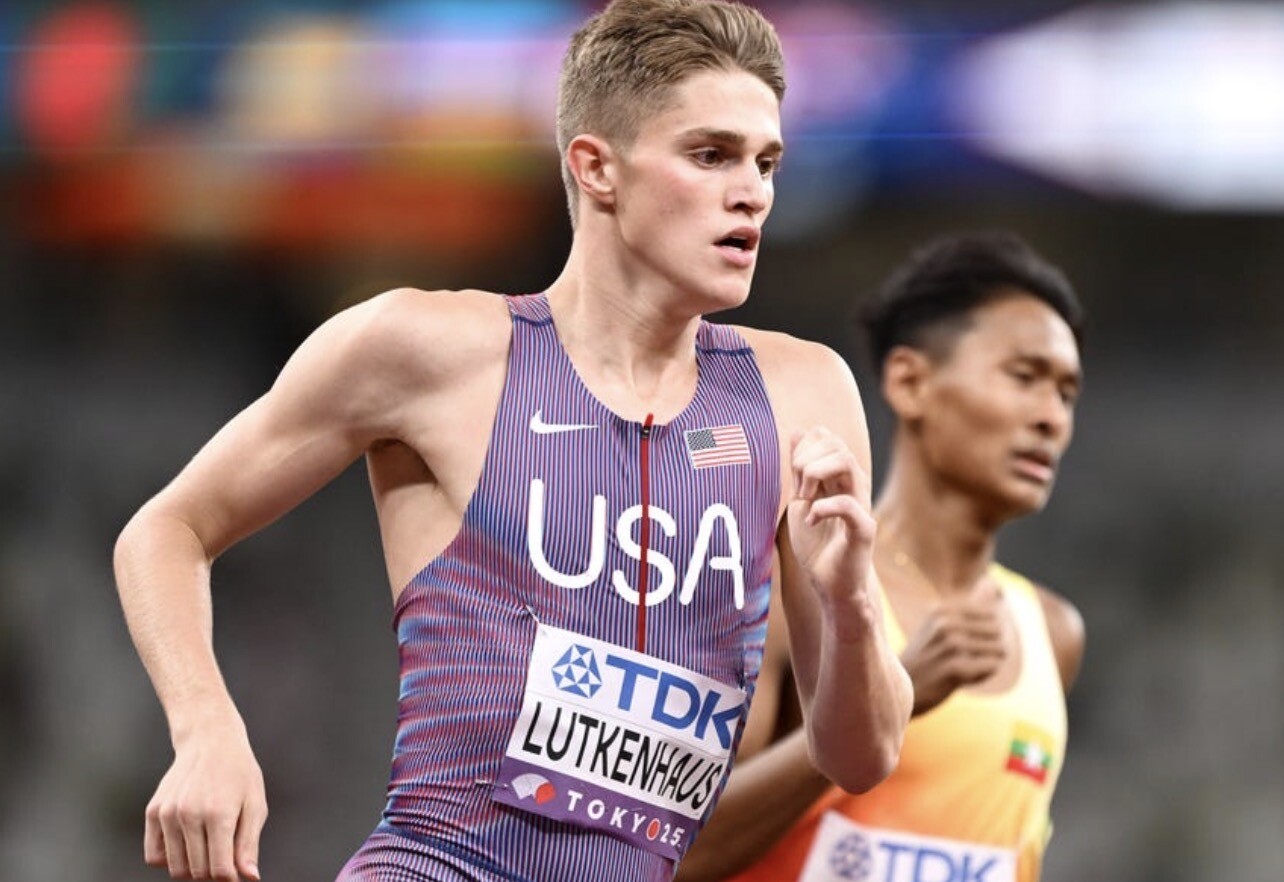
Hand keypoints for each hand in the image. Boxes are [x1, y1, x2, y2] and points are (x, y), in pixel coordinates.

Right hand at [145, 715, 266, 881]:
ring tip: (209, 846)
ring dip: (193, 868)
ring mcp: (167, 814)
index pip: (220, 870)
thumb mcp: (255, 805)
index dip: (230, 878)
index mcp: (218, 814)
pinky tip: (188, 842)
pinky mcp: (153, 812)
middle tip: (225, 855)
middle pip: (197, 873)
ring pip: (176, 869)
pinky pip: (154, 856)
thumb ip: (249, 844)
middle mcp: (189, 815)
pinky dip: (170, 859)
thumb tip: (249, 878)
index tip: (236, 872)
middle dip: (214, 872)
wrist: (210, 741)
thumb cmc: (239, 774)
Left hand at [786, 427, 876, 619]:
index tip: (793, 478)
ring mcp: (861, 504)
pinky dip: (823, 507)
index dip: (803, 448)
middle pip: (836, 444)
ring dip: (815, 474)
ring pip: (847, 462)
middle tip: (798, 490)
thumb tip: (798, 432)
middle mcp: (854, 485)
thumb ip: (799, 469)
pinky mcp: (863, 529)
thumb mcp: (800, 501)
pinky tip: (811, 520)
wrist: (831, 586)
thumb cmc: (817, 545)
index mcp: (839, 477)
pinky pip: (849, 504)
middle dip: (807, 460)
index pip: (826, 436)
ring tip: (805, 499)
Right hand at [900, 587, 1007, 714]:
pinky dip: (983, 675)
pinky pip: (994, 666)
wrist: (904, 692)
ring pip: (1000, 649)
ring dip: (987, 663)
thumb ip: (968, 609)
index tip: (962, 646)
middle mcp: (945, 623)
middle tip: (965, 659)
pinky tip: (962, 679)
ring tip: (963, 669)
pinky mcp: (956, 667)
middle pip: (998, 630)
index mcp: (941, 610)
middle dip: (990, 648)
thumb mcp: (938, 627)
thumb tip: (995, 586)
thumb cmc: (926, 660)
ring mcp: (950, 644)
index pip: (992, 613)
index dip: (984, 633)